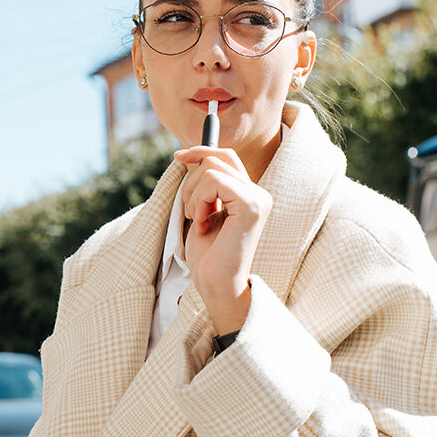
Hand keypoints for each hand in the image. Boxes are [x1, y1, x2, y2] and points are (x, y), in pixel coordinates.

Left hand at [174, 146, 271, 333]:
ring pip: (212, 168)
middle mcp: (259, 193)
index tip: (177, 156)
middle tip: (189, 211)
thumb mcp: (203, 212)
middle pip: (219, 156)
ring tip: (197, 221)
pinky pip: (214, 181)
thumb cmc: (208, 257)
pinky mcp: (252, 205)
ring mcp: (258, 198)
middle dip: (192, 178)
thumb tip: (192, 155)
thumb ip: (204, 187)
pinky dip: (199, 202)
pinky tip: (202, 225)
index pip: (226, 156)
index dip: (200, 151)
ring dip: (193, 195)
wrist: (217, 285)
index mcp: (249, 195)